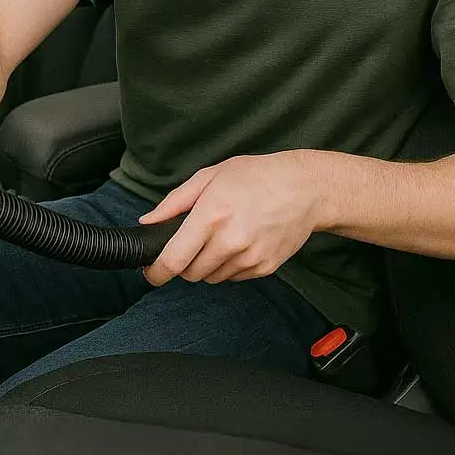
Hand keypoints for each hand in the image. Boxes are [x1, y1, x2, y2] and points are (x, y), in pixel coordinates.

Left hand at [140, 151, 336, 285]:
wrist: (306, 189)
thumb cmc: (256, 177)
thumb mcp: (209, 177)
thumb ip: (175, 202)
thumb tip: (149, 222)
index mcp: (211, 217)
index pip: (174, 259)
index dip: (157, 272)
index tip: (151, 273)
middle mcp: (230, 242)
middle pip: (191, 273)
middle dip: (184, 263)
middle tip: (193, 243)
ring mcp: (250, 258)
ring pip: (212, 277)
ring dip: (208, 265)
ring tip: (222, 238)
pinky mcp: (266, 267)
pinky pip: (234, 277)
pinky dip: (230, 266)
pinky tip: (240, 243)